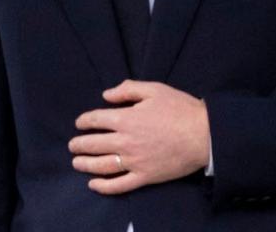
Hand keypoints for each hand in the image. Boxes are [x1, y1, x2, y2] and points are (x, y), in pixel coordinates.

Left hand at [68, 80, 209, 193]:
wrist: (203, 135)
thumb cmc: (179, 109)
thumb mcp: (153, 89)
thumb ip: (127, 89)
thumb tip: (106, 95)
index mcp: (126, 119)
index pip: (96, 120)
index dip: (85, 121)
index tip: (80, 123)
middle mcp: (126, 142)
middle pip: (95, 144)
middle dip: (79, 144)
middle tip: (72, 145)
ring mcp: (134, 162)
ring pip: (102, 166)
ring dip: (85, 164)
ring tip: (76, 163)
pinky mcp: (145, 177)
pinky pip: (120, 185)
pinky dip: (104, 187)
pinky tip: (94, 185)